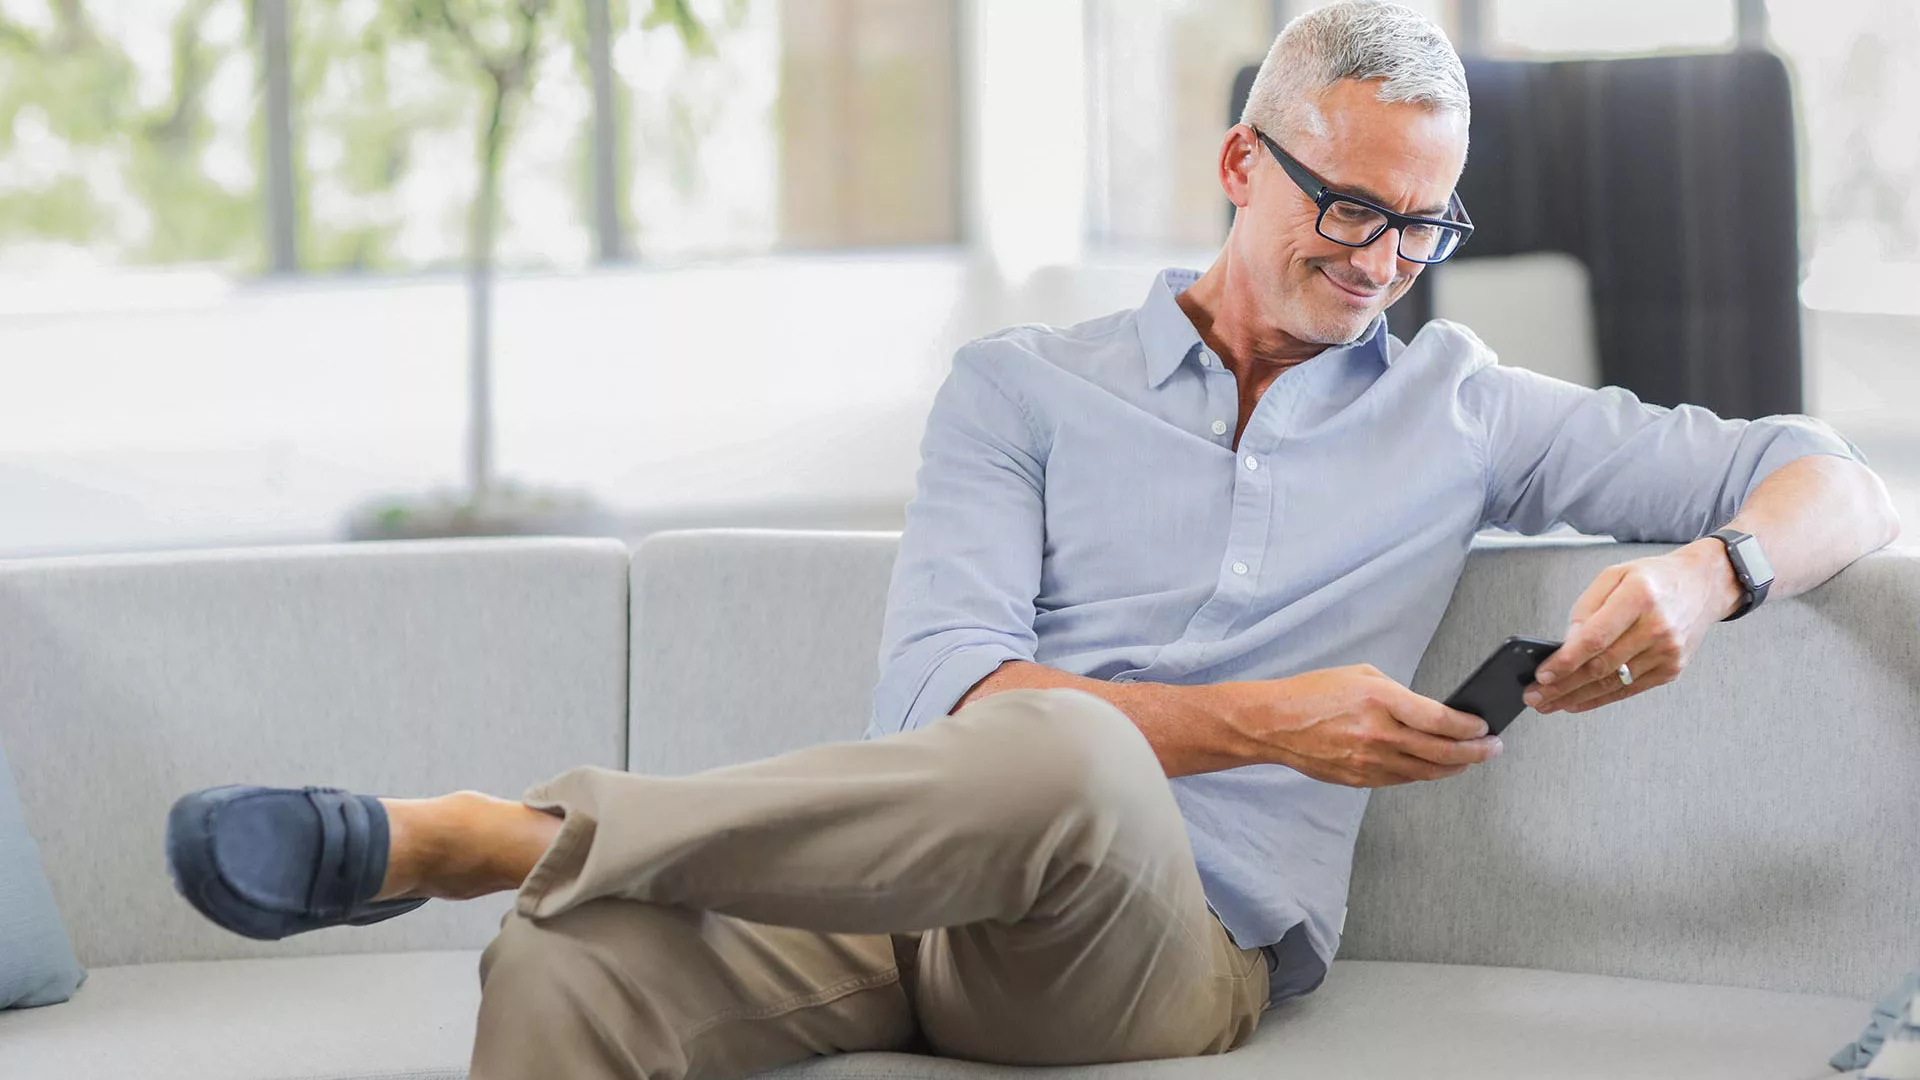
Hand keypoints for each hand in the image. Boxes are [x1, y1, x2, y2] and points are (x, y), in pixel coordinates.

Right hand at [1226, 664, 1502, 787]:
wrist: (1275, 724)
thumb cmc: (1315, 693)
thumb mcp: (1361, 675)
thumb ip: (1399, 694)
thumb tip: (1431, 712)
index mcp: (1380, 701)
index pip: (1439, 720)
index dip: (1469, 727)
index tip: (1484, 727)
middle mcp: (1378, 734)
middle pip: (1442, 751)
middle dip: (1475, 752)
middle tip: (1493, 748)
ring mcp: (1369, 761)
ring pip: (1427, 772)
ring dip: (1455, 767)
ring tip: (1471, 760)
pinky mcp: (1360, 779)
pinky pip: (1403, 780)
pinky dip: (1424, 773)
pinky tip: (1435, 766)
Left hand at [1525, 541, 1741, 714]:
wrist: (1703, 586)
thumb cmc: (1654, 579)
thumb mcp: (1614, 575)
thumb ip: (1586, 608)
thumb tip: (1566, 643)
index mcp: (1639, 597)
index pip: (1595, 638)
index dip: (1566, 661)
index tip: (1542, 674)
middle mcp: (1657, 627)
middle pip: (1601, 666)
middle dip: (1562, 686)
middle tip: (1534, 696)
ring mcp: (1667, 652)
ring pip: (1613, 683)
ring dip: (1576, 697)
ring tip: (1548, 704)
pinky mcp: (1672, 669)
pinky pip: (1629, 690)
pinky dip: (1600, 699)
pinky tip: (1576, 703)